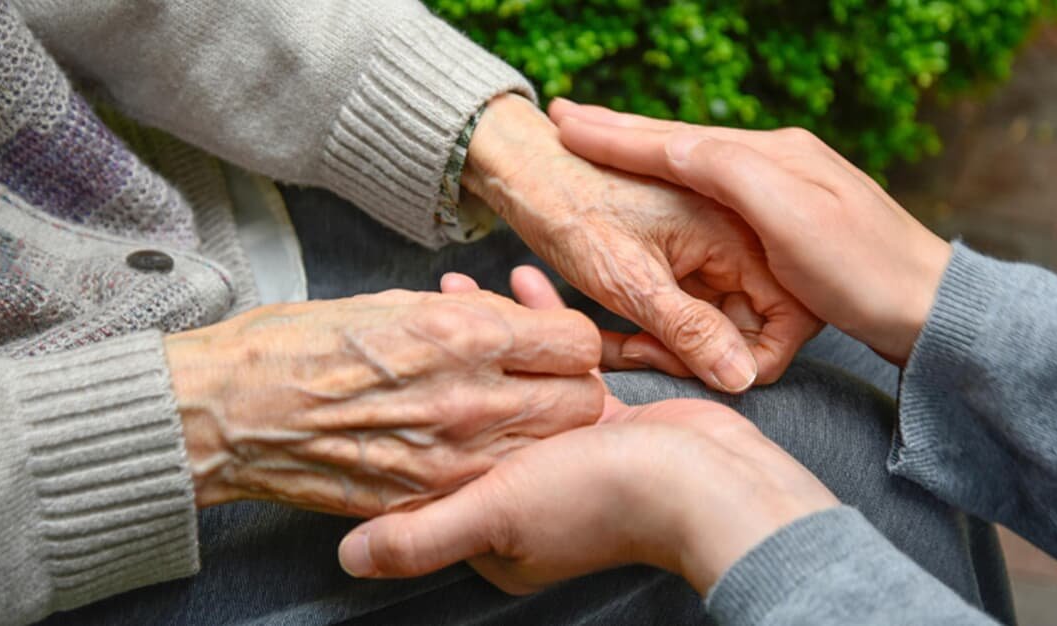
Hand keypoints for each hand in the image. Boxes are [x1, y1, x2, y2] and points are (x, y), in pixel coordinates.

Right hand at [163, 288, 603, 513]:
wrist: (233, 413)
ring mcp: (452, 458)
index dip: (566, 340)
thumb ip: (468, 314)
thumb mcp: (395, 302)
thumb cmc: (301, 346)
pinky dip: (494, 466)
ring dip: (537, 431)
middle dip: (569, 387)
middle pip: (582, 403)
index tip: (548, 341)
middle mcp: (469, 400)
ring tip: (501, 413)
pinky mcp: (428, 499)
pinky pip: (495, 482)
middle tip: (538, 379)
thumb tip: (512, 320)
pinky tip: (463, 446)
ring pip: (547, 450)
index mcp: (462, 335)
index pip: (577, 342)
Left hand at [337, 267, 839, 594]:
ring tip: (457, 283)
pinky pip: (558, 368)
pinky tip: (524, 283)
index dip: (406, 419)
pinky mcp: (605, 420)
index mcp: (495, 527)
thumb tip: (347, 558)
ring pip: (510, 386)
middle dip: (441, 361)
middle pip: (469, 421)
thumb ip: (420, 536)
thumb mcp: (497, 516)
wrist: (709, 484)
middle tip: (416, 304)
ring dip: (487, 336)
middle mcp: (528, 493)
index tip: (381, 361)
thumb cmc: (600, 501)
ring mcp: (567, 455)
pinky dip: (541, 327)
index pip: (432, 471)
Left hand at [463, 94, 821, 391]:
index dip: (740, 357)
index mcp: (741, 233)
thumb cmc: (573, 212)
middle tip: (637, 353)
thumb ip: (687, 330)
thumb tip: (740, 378)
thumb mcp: (629, 281)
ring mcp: (714, 249)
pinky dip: (658, 330)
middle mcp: (740, 237)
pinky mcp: (688, 259)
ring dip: (673, 346)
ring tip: (620, 347)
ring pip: (717, 324)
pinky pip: (691, 311)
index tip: (678, 360)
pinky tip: (618, 334)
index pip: (782, 322)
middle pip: (751, 326)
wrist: (529, 170)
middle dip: (697, 354)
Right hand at [549, 99, 951, 363]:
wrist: (930, 304)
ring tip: (602, 139)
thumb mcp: (788, 215)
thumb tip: (671, 144)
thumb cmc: (861, 267)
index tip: (567, 124)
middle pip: (683, 142)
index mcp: (770, 156)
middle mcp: (777, 160)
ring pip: (697, 163)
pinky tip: (666, 178)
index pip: (677, 139)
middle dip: (623, 131)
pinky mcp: (793, 217)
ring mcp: (786, 187)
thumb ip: (729, 172)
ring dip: (645, 150)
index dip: (618, 133)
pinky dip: (677, 178)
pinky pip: (717, 189)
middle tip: (571, 118)